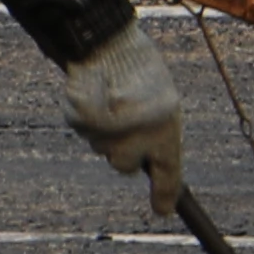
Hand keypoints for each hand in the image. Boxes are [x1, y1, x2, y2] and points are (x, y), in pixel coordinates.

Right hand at [58, 31, 189, 222]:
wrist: (110, 42)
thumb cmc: (138, 68)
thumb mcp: (158, 100)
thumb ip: (156, 132)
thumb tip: (153, 165)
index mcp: (168, 126)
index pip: (170, 171)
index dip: (165, 193)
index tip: (162, 211)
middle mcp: (143, 135)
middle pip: (123, 165)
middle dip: (121, 149)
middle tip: (122, 120)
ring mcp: (113, 132)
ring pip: (103, 147)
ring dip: (104, 129)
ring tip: (109, 97)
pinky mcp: (87, 124)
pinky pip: (84, 129)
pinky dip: (85, 115)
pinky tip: (95, 94)